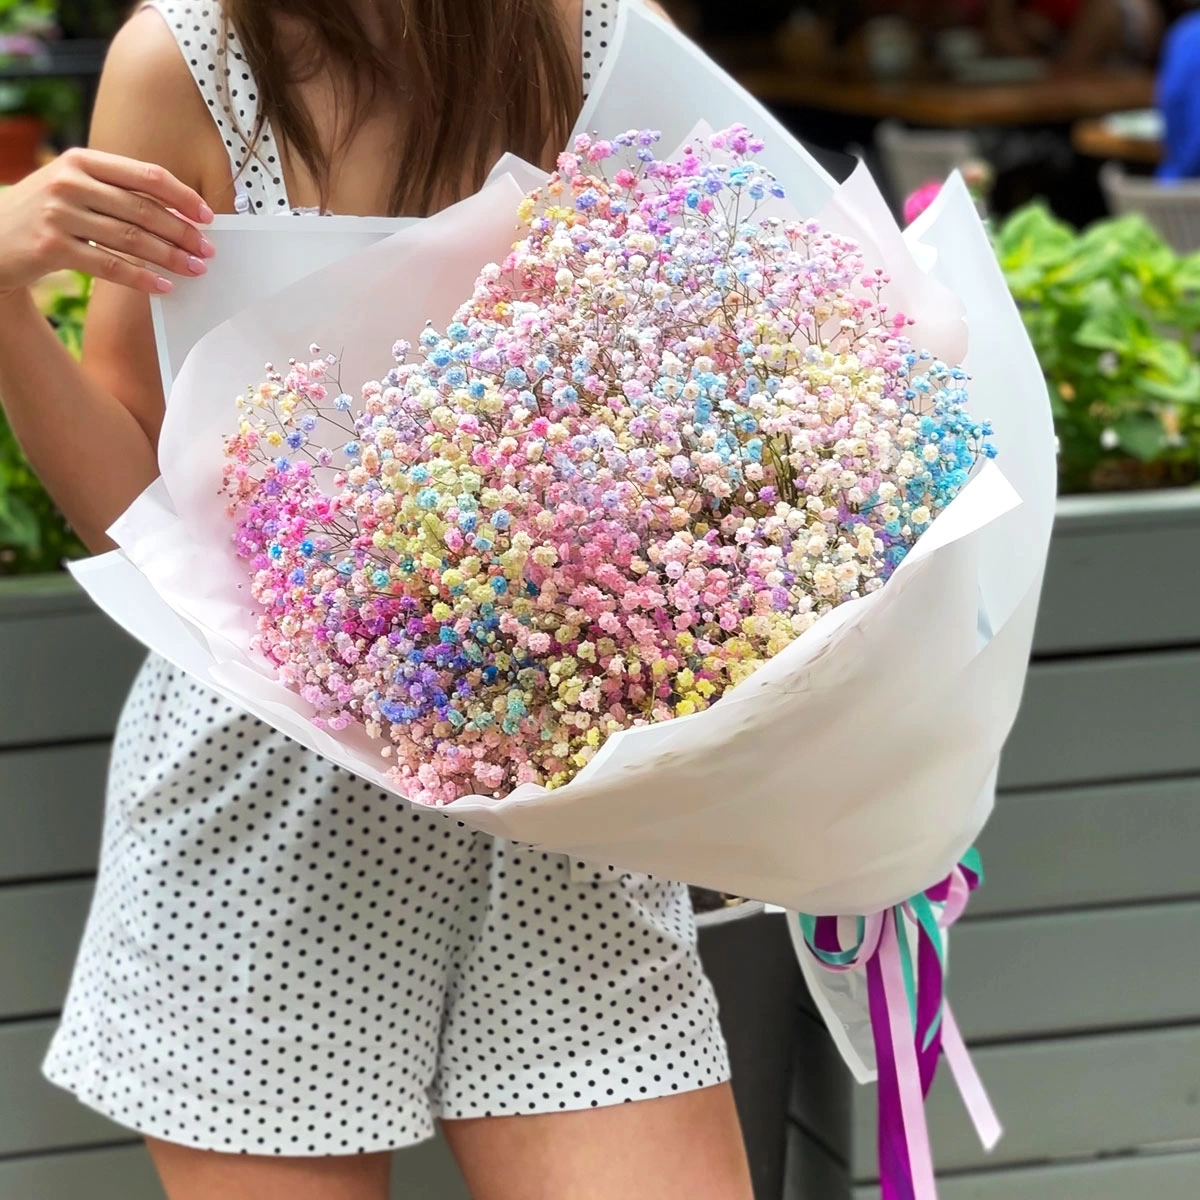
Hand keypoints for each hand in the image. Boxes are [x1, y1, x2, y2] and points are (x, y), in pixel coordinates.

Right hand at [0, 148, 214, 296]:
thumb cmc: (43, 213)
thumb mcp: (73, 187)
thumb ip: (115, 191)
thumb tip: (176, 212)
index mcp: (81, 161)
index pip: (145, 175)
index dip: (182, 196)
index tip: (207, 216)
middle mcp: (69, 182)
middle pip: (143, 209)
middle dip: (182, 232)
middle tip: (207, 250)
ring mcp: (58, 214)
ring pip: (131, 239)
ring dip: (170, 257)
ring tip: (195, 269)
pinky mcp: (51, 248)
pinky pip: (110, 266)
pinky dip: (142, 278)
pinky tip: (163, 286)